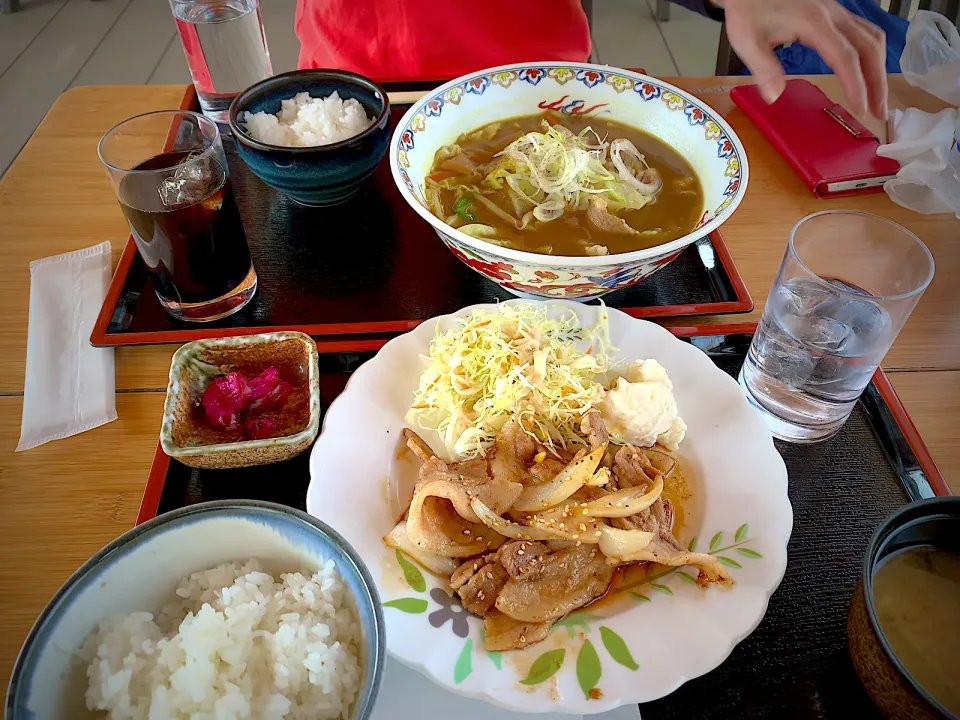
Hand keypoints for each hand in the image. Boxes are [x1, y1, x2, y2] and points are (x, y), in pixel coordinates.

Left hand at [712, 0, 887, 119]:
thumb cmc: (748, 9)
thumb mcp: (747, 40)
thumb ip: (764, 68)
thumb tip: (774, 96)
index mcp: (814, 22)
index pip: (845, 57)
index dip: (855, 84)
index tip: (860, 109)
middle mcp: (833, 14)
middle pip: (869, 47)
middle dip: (877, 82)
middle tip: (879, 111)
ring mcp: (837, 12)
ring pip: (871, 38)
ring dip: (878, 69)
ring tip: (876, 98)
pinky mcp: (835, 13)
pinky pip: (864, 33)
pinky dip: (871, 55)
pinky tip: (868, 73)